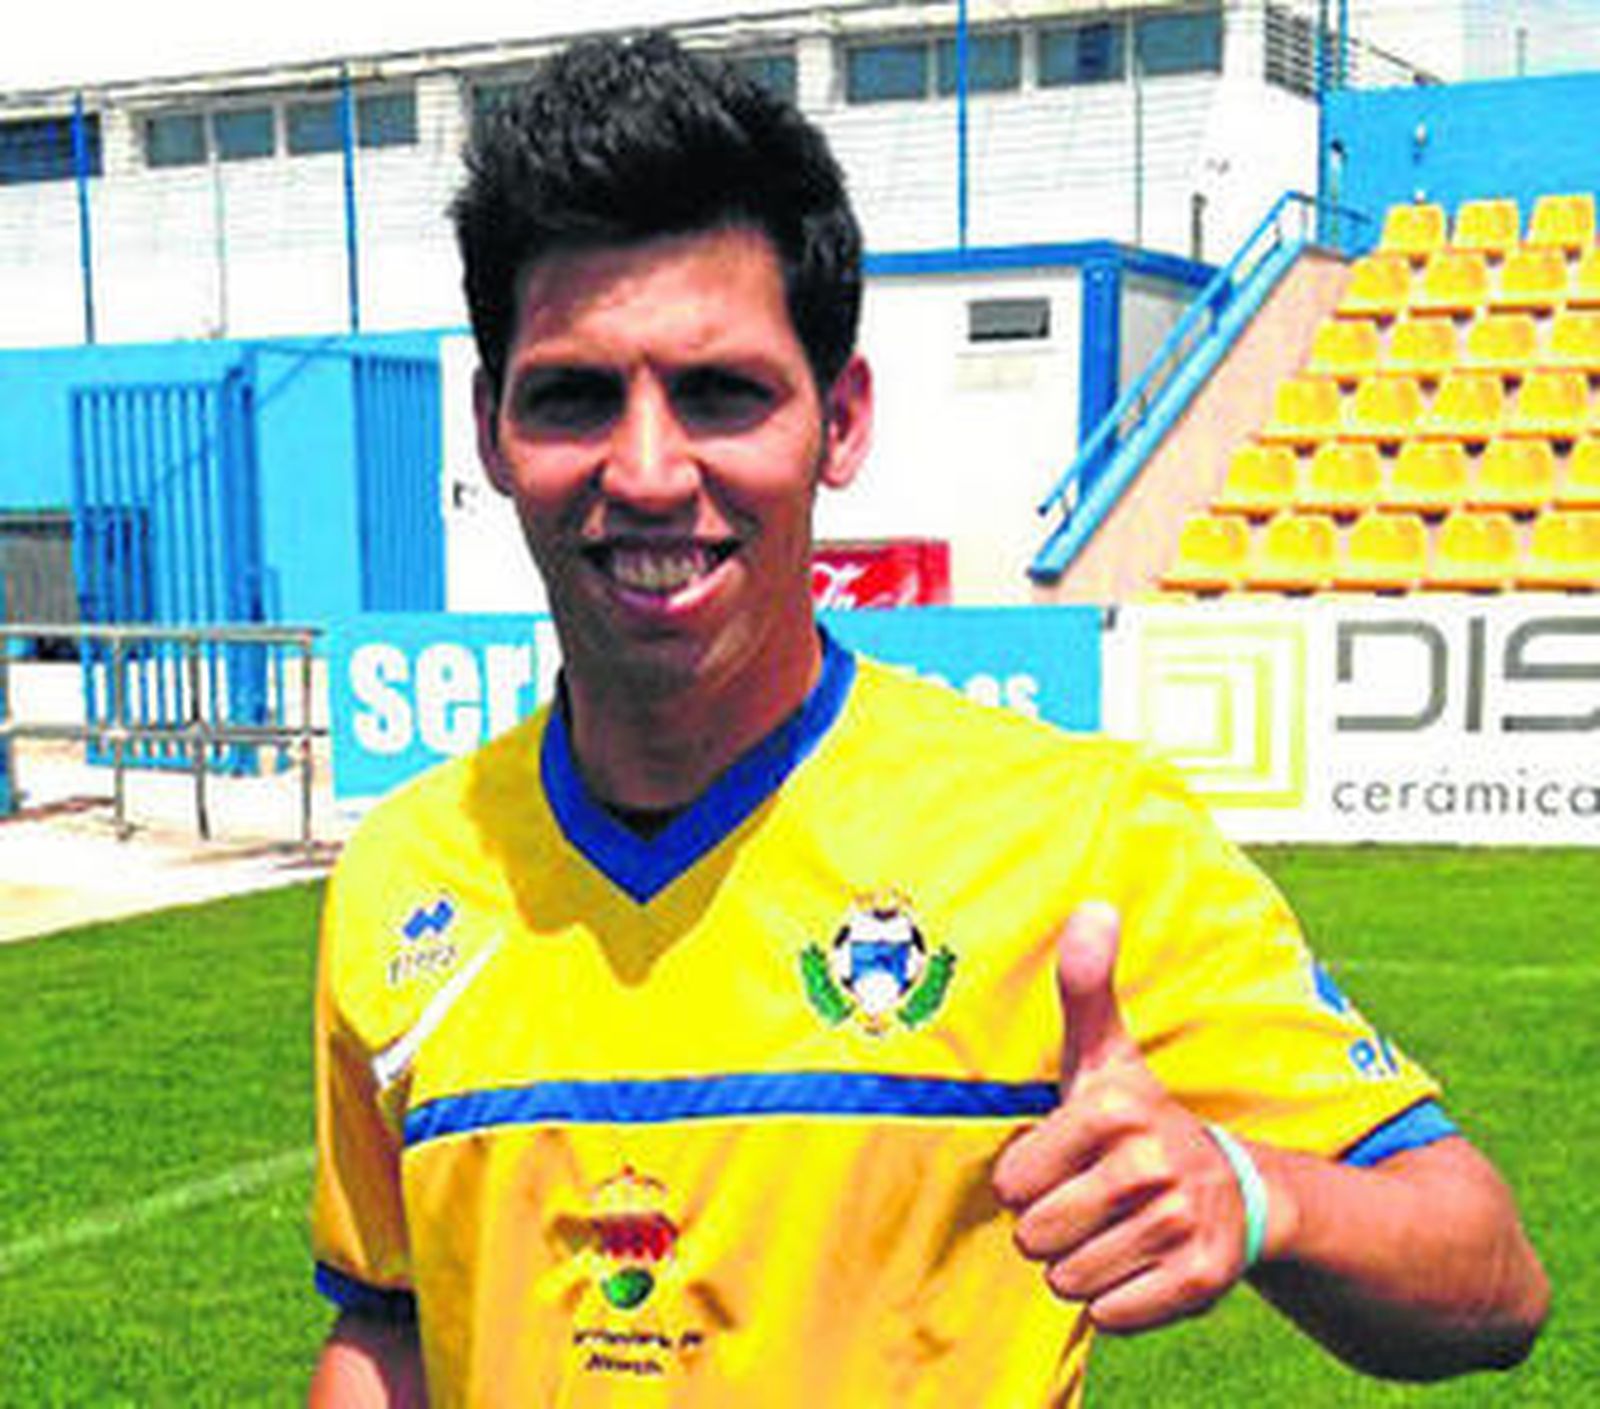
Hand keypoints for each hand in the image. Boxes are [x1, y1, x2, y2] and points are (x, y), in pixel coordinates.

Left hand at [991, 902, 1255, 1333]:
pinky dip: (1117, 1303)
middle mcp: (1152, 1165)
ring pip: (1070, 1281)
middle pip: (1036, 1238)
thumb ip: (1085, 985)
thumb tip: (1092, 905)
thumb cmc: (1139, 1120)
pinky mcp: (1204, 1281)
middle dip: (1050, 1230)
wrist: (1237, 1190)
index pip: (1013, 1183)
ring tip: (1114, 1231)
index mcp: (1114, 1109)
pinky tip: (1140, 1266)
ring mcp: (1183, 1225)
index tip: (1067, 1164)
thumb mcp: (1107, 1053)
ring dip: (1081, 1267)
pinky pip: (1112, 1316)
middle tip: (1089, 1203)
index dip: (1029, 1182)